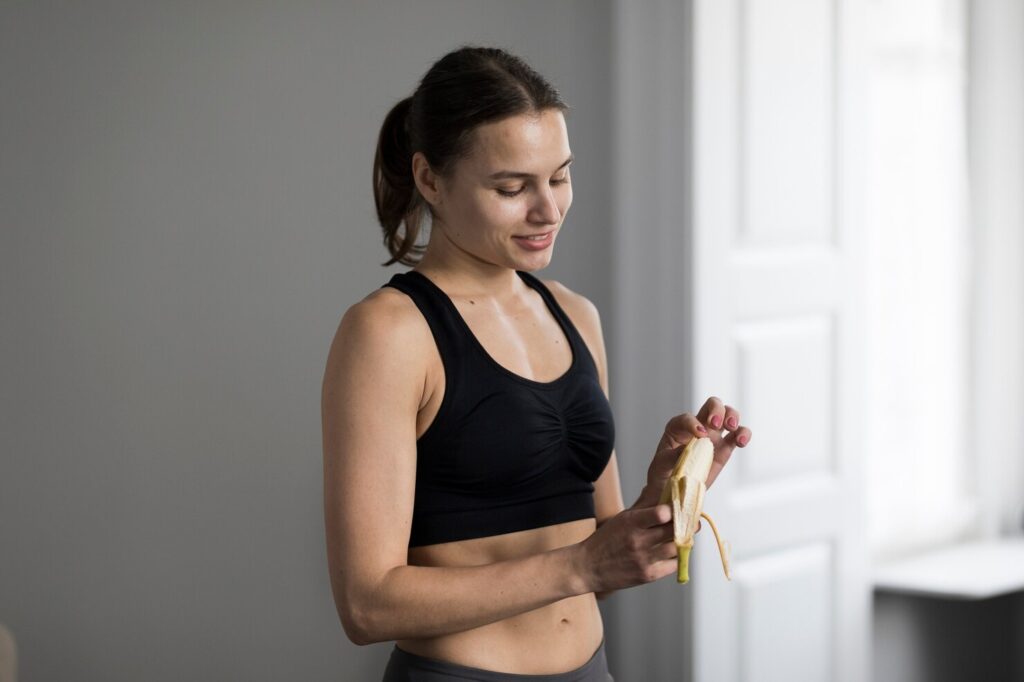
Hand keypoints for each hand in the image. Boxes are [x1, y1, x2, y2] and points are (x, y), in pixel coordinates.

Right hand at [575, 504, 678, 592]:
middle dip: (687, 525)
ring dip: (684, 541)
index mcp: (631, 522)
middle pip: (673, 530)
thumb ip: (644, 509)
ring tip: (684, 537)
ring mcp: (643, 559)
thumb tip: (664, 494)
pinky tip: (673, 553)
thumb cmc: (606, 540)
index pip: (661, 513)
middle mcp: (638, 540)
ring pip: (676, 548)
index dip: (674, 510)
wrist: (588, 567)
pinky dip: (676, 558)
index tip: (679, 509)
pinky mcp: (647, 575)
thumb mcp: (621, 519)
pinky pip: (673, 565)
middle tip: (692, 522)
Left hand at [632, 396, 752, 508]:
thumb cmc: (664, 473)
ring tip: (731, 427)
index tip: (700, 434)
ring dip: (732, 416)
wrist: (674, 489)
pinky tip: (741, 441)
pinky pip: (737, 435)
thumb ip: (675, 455)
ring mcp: (713, 435)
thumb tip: (689, 448)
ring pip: (728, 414)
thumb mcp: (663, 464)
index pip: (687, 418)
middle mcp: (697, 426)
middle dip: (716, 409)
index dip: (694, 422)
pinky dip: (744, 434)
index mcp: (678, 427)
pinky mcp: (725, 448)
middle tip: (715, 424)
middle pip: (712, 405)